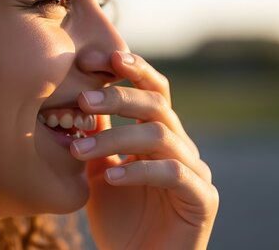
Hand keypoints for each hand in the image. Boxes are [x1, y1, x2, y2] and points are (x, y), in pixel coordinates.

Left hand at [70, 51, 218, 249]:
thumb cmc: (119, 220)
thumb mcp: (99, 170)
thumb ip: (97, 137)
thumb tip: (77, 99)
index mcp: (160, 134)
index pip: (152, 89)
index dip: (131, 69)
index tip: (94, 59)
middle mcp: (181, 146)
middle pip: (157, 104)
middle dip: (118, 97)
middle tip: (82, 101)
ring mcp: (195, 171)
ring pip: (160, 135)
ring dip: (116, 139)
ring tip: (79, 149)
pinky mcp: (202, 198)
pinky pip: (172, 173)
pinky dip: (138, 171)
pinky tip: (109, 178)